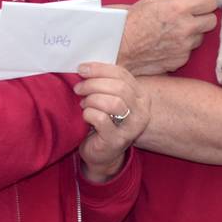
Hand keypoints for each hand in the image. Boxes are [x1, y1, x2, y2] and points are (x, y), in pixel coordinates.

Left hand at [75, 60, 147, 182]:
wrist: (101, 154)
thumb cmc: (103, 122)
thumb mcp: (108, 99)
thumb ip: (105, 83)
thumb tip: (85, 66)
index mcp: (141, 96)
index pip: (123, 74)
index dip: (100, 69)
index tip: (82, 69)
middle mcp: (142, 111)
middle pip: (119, 87)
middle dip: (93, 84)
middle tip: (78, 88)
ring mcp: (132, 127)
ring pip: (113, 102)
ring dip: (92, 100)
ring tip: (83, 104)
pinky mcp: (118, 140)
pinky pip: (101, 119)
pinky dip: (89, 113)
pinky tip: (85, 116)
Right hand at [117, 0, 217, 74]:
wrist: (120, 48)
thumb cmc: (133, 21)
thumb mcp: (153, 0)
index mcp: (179, 8)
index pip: (211, 2)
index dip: (207, 2)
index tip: (202, 4)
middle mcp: (186, 27)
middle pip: (212, 21)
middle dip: (203, 18)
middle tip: (191, 18)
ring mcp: (185, 46)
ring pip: (200, 38)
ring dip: (192, 35)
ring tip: (173, 33)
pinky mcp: (180, 60)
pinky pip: (189, 51)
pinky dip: (182, 48)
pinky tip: (167, 45)